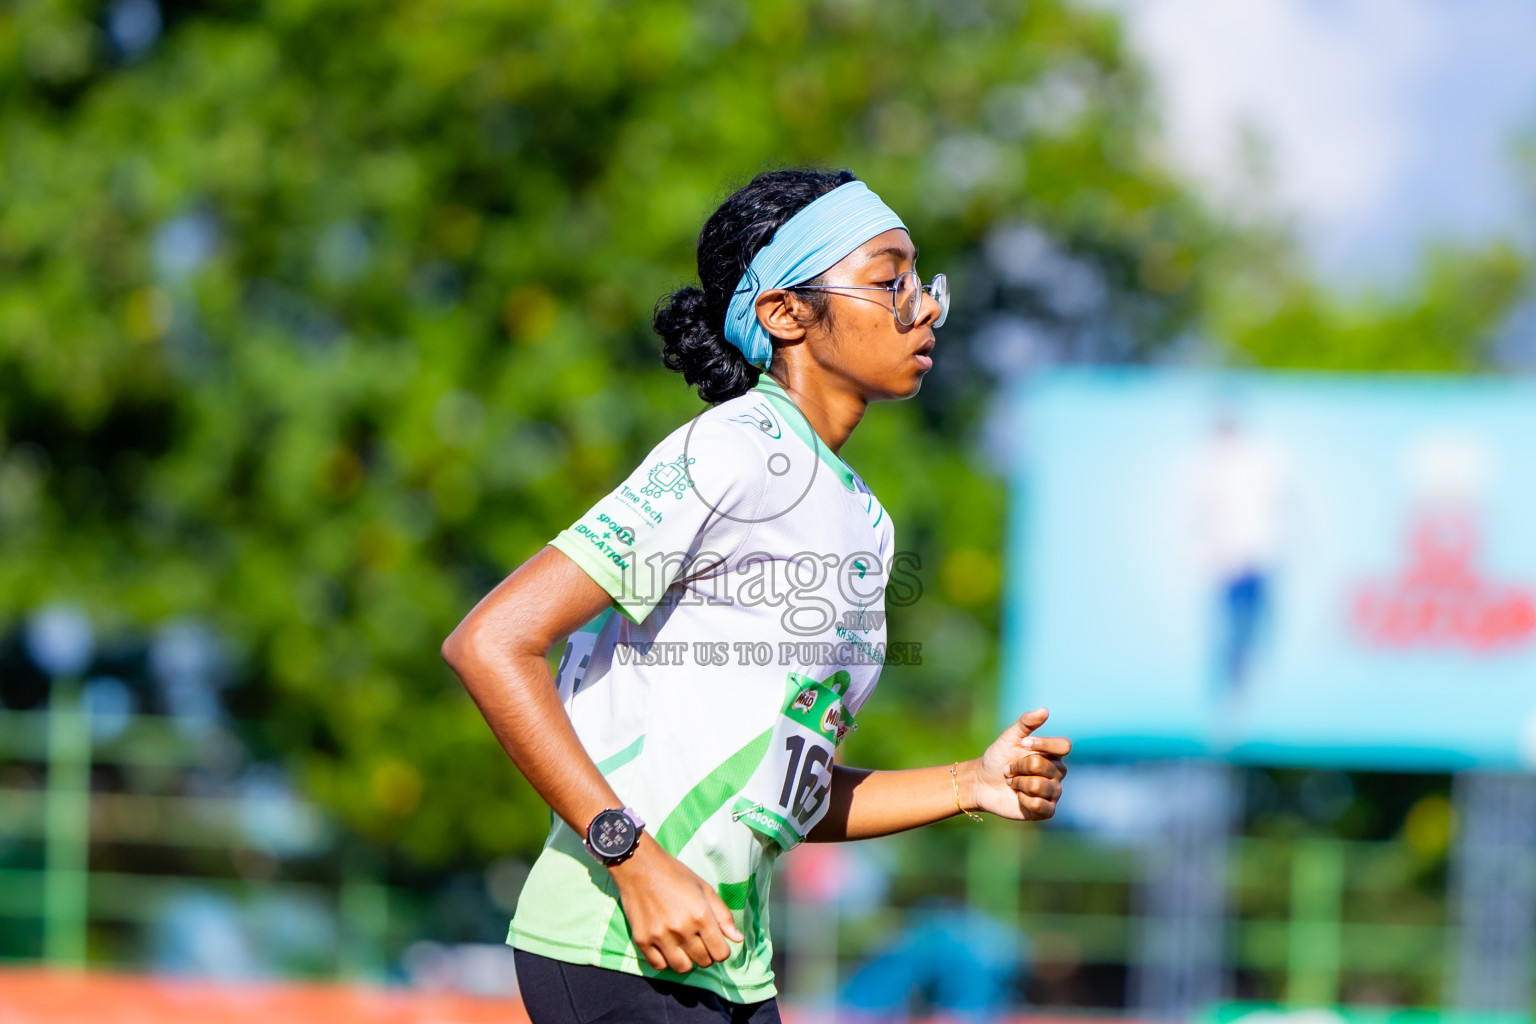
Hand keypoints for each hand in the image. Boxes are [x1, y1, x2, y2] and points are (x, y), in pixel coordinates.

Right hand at [609, 835, 743, 972]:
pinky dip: (666, 961)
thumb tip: (738, 939)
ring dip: (687, 961)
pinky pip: (659, 966)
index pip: (721, 953)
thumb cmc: (675, 875)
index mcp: (701, 915)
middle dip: (706, 954)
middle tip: (699, 941)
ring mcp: (660, 937)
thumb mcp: (705, 889)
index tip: (716, 943)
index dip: (722, 950)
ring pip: (682, 968)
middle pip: (703, 961)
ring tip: (684, 946)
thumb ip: (723, 916)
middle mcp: (682, 929)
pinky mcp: (642, 940)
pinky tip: (667, 947)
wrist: (639, 866)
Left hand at [963, 707, 1069, 820]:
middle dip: (1019, 766)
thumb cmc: (998, 758)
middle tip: (1009, 769)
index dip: (1043, 744)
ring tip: (1012, 782)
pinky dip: (1024, 800)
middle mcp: (1057, 773)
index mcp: (1052, 754)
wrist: (982, 783)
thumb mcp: (1009, 737)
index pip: (1064, 746)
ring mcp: (1052, 792)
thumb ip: (1026, 723)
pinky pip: (1041, 806)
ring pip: (1038, 785)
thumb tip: (1045, 710)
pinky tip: (1018, 797)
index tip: (1022, 744)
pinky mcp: (1046, 810)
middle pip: (1043, 766)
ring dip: (1018, 782)